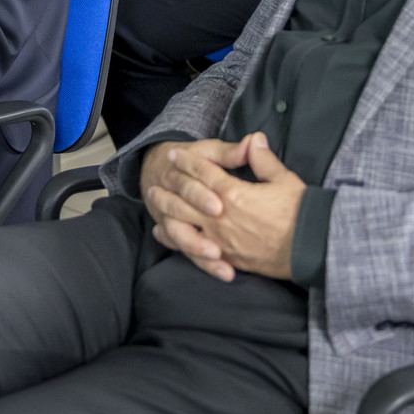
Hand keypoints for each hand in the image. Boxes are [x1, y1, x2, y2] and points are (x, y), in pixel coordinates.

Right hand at [140, 137, 250, 276]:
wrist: (159, 167)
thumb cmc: (197, 159)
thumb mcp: (211, 150)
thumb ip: (231, 152)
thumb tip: (254, 141)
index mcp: (183, 170)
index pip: (191, 183)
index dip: (203, 195)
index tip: (220, 206)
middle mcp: (174, 195)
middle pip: (182, 211)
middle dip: (200, 227)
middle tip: (218, 241)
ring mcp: (174, 216)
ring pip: (179, 233)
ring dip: (196, 247)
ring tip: (217, 257)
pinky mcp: (179, 234)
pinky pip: (185, 250)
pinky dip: (201, 262)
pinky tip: (223, 272)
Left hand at [143, 134, 306, 281]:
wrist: (311, 250)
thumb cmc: (300, 213)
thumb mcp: (284, 180)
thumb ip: (263, 159)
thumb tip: (254, 138)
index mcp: (234, 194)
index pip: (204, 173)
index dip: (188, 161)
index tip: (174, 153)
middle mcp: (221, 217)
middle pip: (185, 197)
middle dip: (169, 184)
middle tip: (156, 176)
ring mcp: (220, 240)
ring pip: (183, 223)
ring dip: (165, 209)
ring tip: (154, 200)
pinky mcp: (226, 257)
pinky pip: (192, 248)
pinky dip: (174, 239)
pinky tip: (164, 233)